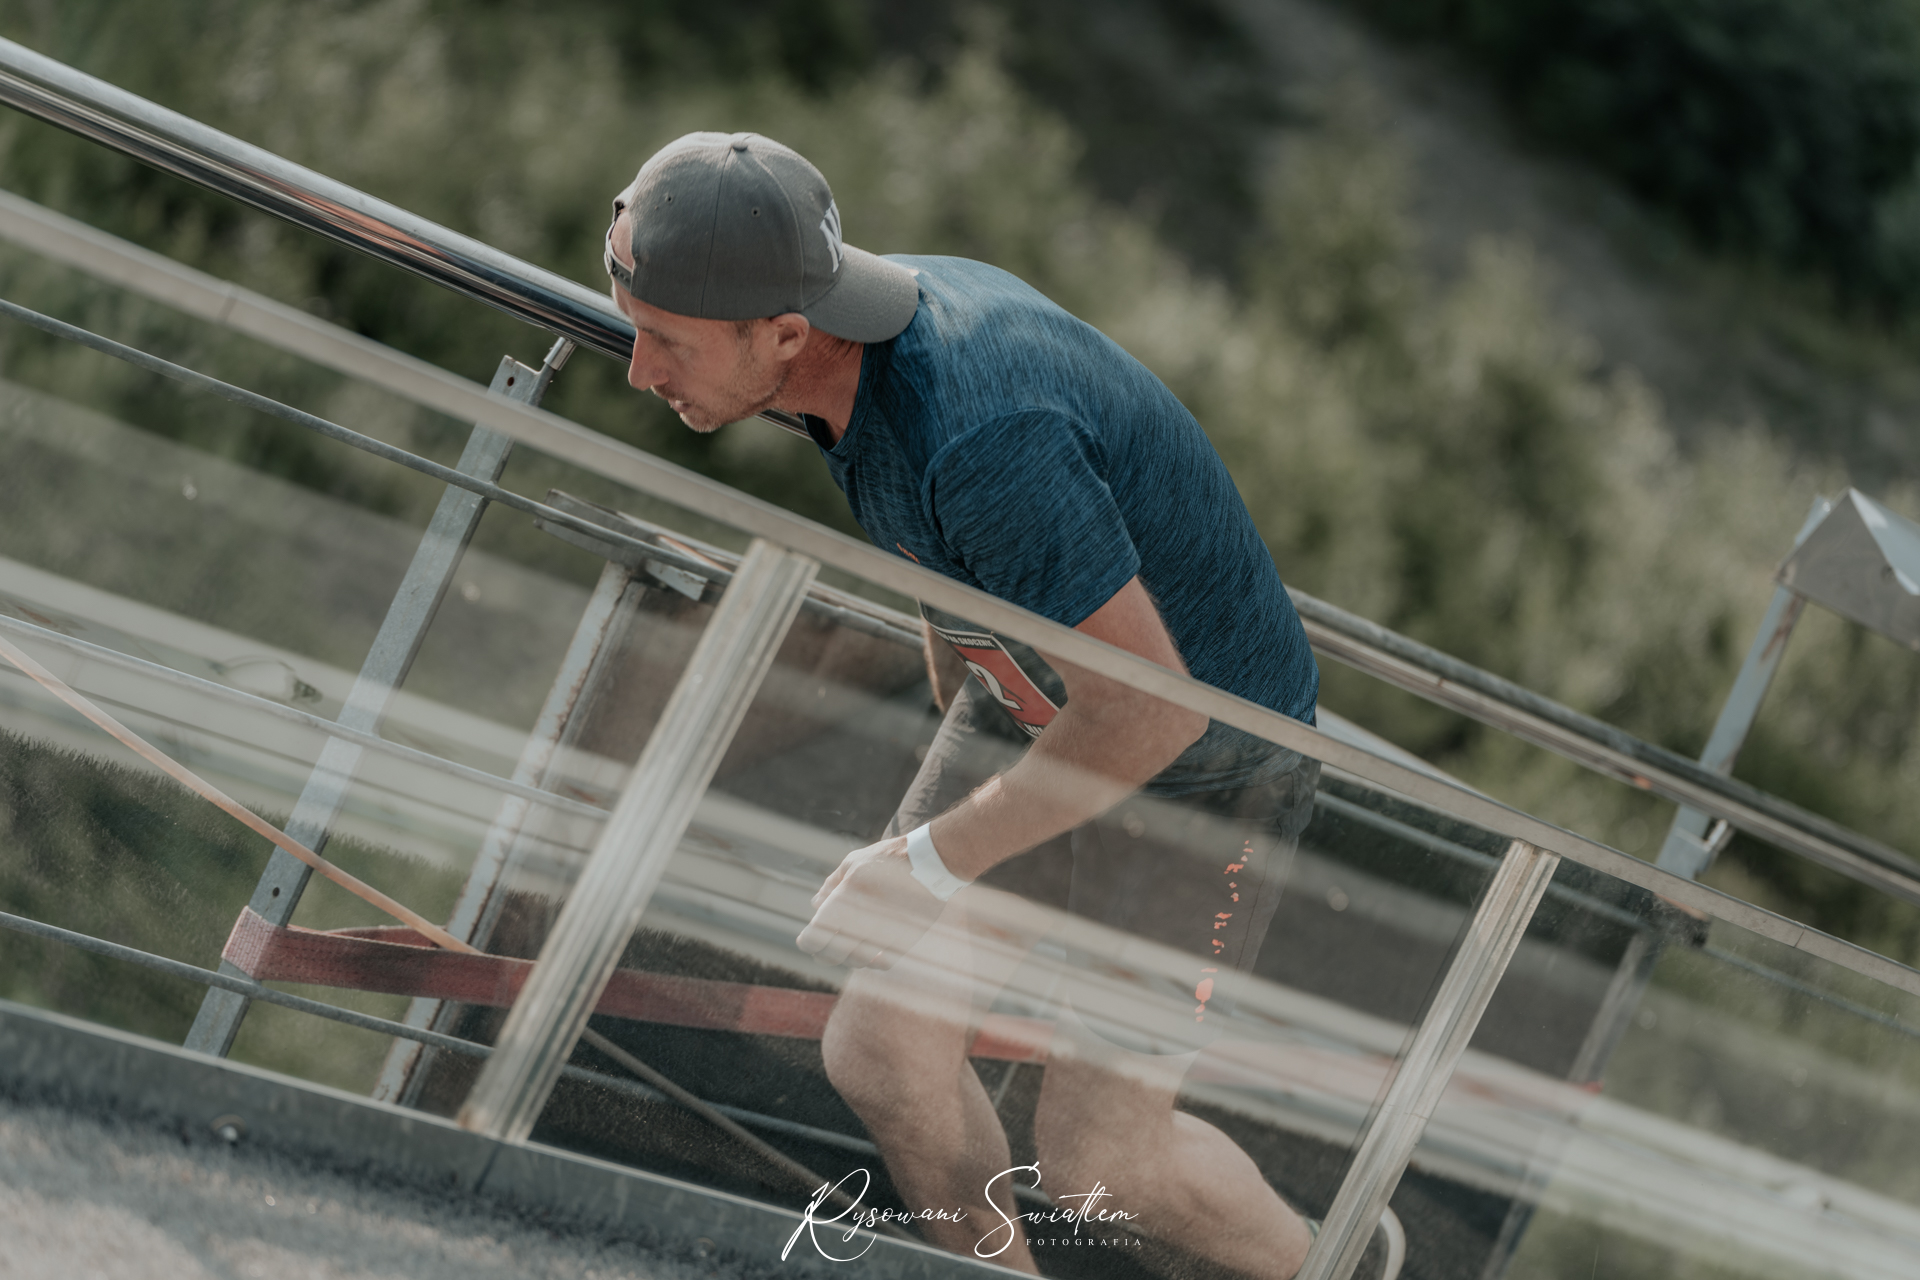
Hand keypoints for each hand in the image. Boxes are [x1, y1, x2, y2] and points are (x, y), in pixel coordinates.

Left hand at [796, 836, 947, 968]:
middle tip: (825, 946)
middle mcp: (863, 920)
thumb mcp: (853, 862)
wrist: (932, 863)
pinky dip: (872, 960)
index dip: (807, 942)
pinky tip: (871, 950)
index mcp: (846, 898)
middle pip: (832, 955)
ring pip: (856, 962)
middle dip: (824, 952)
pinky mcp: (904, 941)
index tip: (807, 939)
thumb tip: (815, 905)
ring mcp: (885, 934)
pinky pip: (881, 963)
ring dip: (848, 956)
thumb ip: (831, 884)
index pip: (815, 936)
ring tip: (851, 944)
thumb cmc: (888, 859)